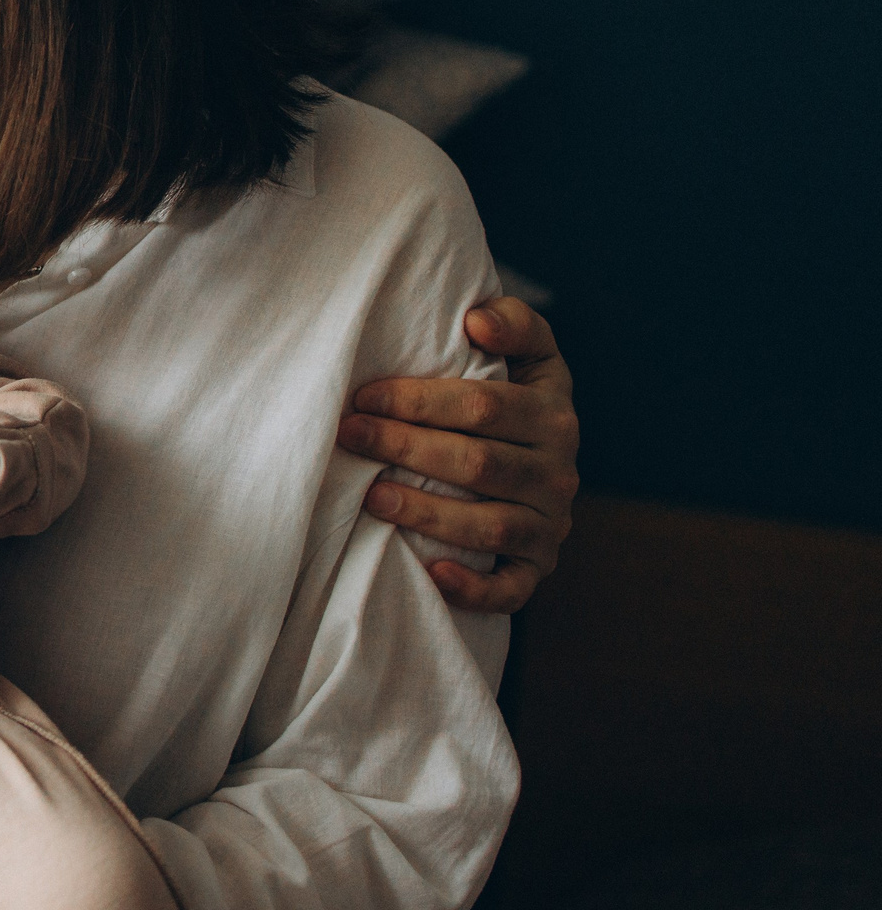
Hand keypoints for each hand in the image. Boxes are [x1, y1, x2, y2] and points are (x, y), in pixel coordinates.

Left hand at [338, 296, 580, 613]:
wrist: (539, 464)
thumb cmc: (510, 400)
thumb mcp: (528, 354)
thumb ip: (513, 322)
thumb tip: (476, 321)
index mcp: (552, 414)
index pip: (484, 406)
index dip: (420, 401)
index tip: (364, 397)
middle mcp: (559, 472)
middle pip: (478, 463)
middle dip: (405, 447)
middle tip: (349, 437)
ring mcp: (551, 525)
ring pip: (490, 525)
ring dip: (428, 512)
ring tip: (372, 497)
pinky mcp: (537, 567)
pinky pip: (511, 588)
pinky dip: (474, 587)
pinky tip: (431, 573)